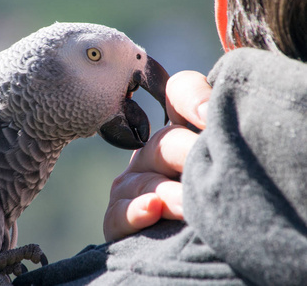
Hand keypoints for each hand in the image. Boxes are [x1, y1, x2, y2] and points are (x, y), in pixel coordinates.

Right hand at [103, 71, 211, 241]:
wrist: (185, 249)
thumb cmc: (217, 202)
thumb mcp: (225, 164)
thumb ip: (220, 138)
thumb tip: (215, 117)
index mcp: (181, 132)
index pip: (179, 94)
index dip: (190, 97)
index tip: (207, 117)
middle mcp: (154, 153)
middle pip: (164, 140)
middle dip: (187, 153)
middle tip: (209, 168)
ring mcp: (133, 184)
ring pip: (146, 180)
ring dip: (169, 192)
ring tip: (188, 206)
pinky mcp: (118, 215)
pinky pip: (119, 212)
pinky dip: (135, 211)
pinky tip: (152, 210)